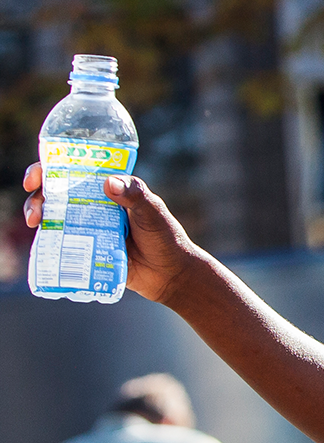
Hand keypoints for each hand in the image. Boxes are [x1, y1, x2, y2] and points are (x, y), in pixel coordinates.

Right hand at [23, 165, 200, 302]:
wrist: (168, 274)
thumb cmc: (165, 237)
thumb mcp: (153, 212)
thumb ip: (135, 196)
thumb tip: (108, 182)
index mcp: (111, 189)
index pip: (77, 171)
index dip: (52, 168)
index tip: (39, 175)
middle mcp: (95, 205)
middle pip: (57, 193)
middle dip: (38, 195)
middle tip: (35, 208)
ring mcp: (88, 227)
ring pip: (54, 216)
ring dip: (38, 215)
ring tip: (36, 222)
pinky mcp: (85, 248)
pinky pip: (60, 241)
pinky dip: (46, 239)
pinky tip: (40, 241)